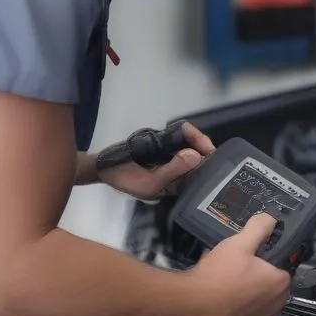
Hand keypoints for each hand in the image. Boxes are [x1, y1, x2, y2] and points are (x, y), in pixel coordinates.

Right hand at [96, 122, 215, 200]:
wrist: (104, 166)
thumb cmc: (126, 179)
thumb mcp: (151, 182)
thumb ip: (173, 170)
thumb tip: (195, 156)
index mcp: (180, 186)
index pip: (203, 176)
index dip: (211, 165)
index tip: (209, 155)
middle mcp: (181, 172)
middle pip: (203, 159)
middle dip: (204, 148)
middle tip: (200, 140)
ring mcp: (175, 158)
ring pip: (195, 147)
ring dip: (196, 139)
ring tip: (191, 133)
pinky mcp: (168, 145)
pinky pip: (184, 138)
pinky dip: (187, 132)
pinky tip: (184, 130)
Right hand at [187, 213, 291, 315]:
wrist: (195, 309)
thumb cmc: (216, 281)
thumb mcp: (239, 243)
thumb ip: (258, 228)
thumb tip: (268, 219)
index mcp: (280, 281)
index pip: (280, 265)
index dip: (264, 261)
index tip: (250, 261)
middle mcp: (278, 303)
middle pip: (272, 283)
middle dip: (258, 277)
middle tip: (237, 272)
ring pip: (263, 301)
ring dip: (252, 295)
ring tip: (231, 287)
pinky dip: (246, 312)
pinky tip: (231, 303)